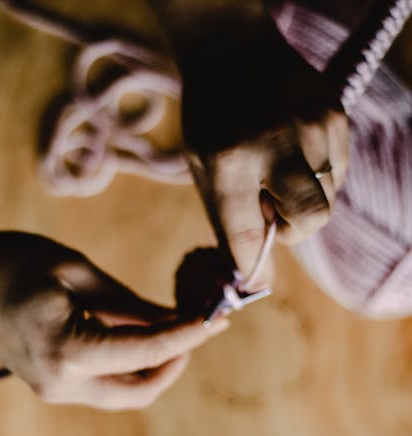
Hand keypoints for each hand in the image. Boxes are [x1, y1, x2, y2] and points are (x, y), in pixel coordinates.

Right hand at [0, 232, 227, 409]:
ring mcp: (55, 390)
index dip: (188, 335)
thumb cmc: (11, 263)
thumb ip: (130, 302)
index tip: (217, 319)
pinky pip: (105, 385)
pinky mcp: (53, 386)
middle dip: (176, 362)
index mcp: (67, 349)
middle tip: (198, 327)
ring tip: (175, 327)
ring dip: (156, 366)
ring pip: (125, 394)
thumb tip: (176, 317)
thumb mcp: (76, 271)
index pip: (146, 350)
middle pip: (141, 391)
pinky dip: (131, 365)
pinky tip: (142, 334)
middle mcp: (63, 383)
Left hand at [180, 15, 348, 289]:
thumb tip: (253, 276)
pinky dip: (317, 176)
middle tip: (273, 213)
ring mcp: (313, 126)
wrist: (232, 49)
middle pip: (312, 220)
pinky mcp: (335, 115)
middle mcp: (277, 145)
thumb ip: (228, 222)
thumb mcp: (202, 170)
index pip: (247, 235)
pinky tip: (295, 153)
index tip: (254, 281)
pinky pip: (338, 172)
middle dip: (294, 230)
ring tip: (279, 173)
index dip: (252, 268)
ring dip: (303, 199)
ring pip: (328, 198)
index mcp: (229, 162)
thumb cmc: (211, 119)